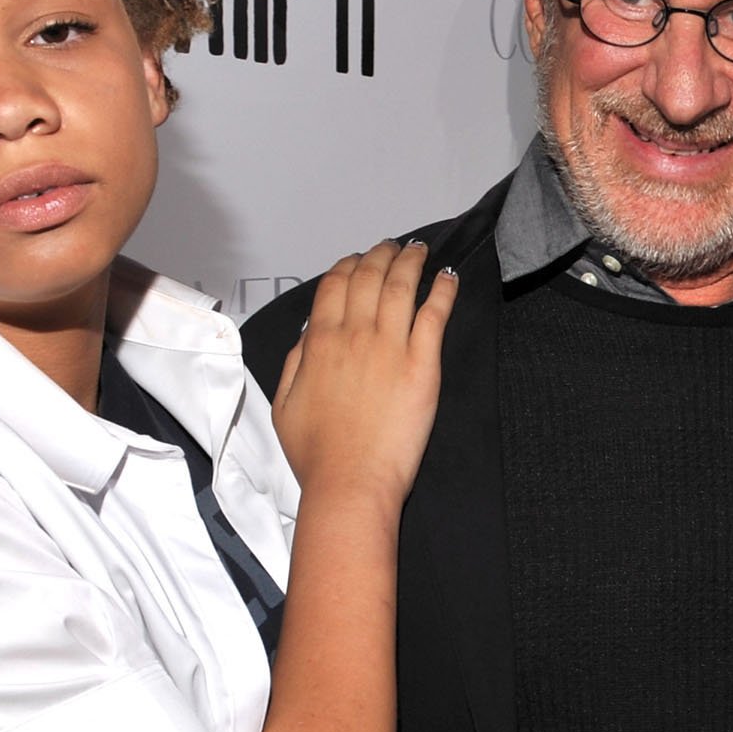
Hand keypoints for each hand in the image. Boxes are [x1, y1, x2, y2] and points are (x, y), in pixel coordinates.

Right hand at [272, 241, 454, 507]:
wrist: (349, 483)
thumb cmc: (317, 454)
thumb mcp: (285, 404)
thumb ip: (295, 362)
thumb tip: (309, 335)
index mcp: (319, 344)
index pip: (334, 286)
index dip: (348, 265)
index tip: (358, 260)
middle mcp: (354, 336)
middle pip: (369, 277)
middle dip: (381, 255)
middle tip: (393, 248)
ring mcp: (390, 348)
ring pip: (400, 287)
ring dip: (411, 262)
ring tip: (420, 251)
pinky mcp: (422, 366)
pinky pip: (434, 315)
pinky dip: (442, 290)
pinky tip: (448, 277)